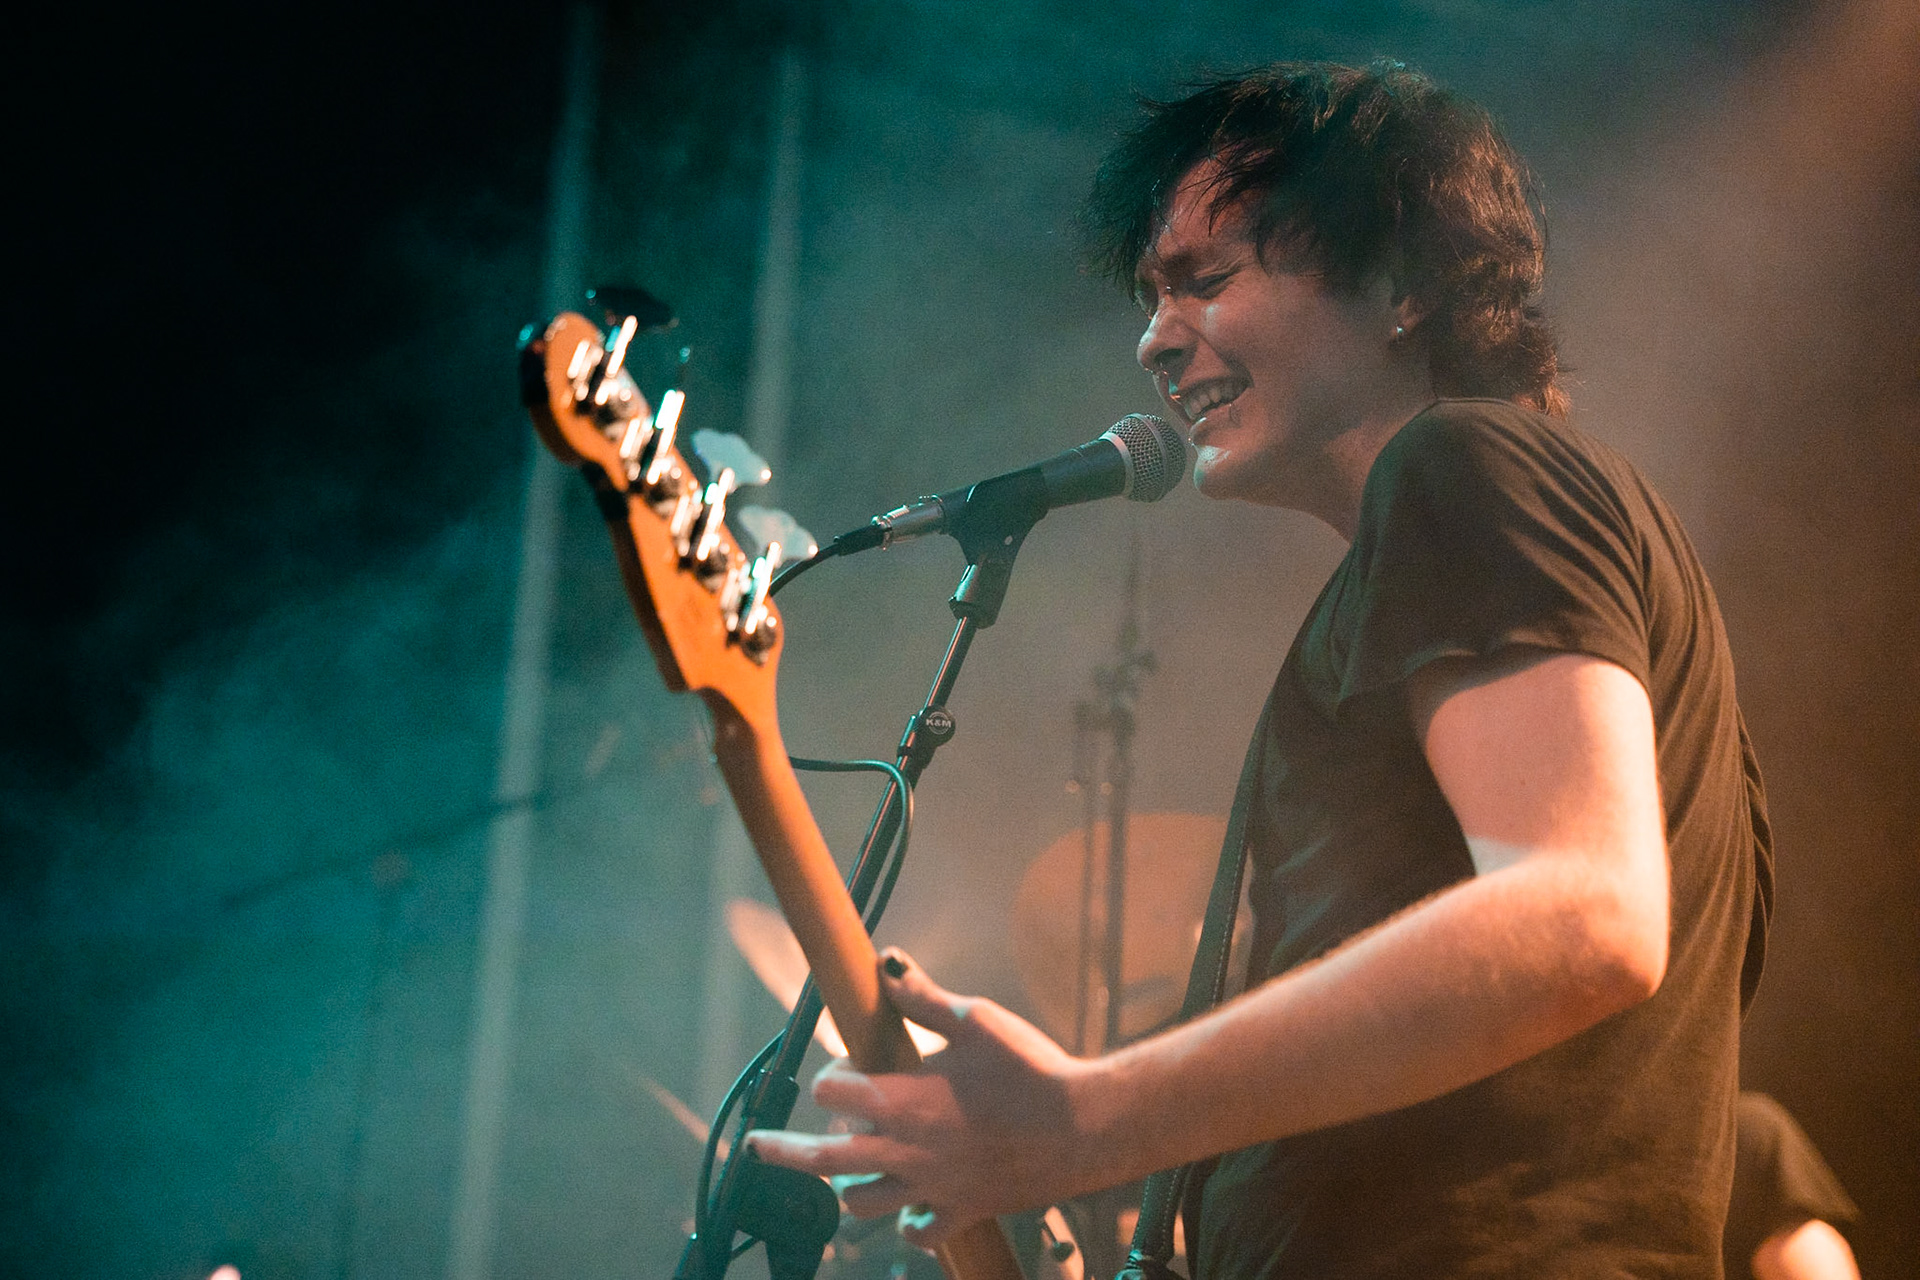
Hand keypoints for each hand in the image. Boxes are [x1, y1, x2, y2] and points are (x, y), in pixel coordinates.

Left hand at [746, 948, 1097, 1246]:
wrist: (1085, 1126)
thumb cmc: (1030, 1067)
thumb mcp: (976, 1019)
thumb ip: (923, 997)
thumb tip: (887, 963)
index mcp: (904, 1100)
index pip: (832, 1090)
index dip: (829, 1075)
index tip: (843, 1066)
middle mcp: (907, 1149)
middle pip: (825, 1158)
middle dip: (784, 1153)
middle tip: (756, 1148)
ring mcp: (932, 1186)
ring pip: (863, 1200)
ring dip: (848, 1183)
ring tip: (846, 1170)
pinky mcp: (964, 1210)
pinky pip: (919, 1232)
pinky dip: (905, 1223)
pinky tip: (906, 1209)